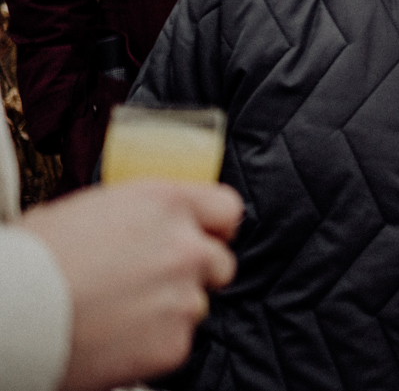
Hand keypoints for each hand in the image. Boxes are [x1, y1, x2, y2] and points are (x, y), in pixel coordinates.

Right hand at [20, 180, 242, 390]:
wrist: (11, 314)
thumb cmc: (33, 259)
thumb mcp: (90, 210)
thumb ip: (139, 216)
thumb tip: (148, 224)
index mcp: (165, 204)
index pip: (226, 209)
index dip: (214, 227)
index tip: (204, 237)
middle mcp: (185, 247)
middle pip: (219, 261)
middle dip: (192, 273)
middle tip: (151, 284)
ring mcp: (183, 297)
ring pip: (195, 305)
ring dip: (169, 310)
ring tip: (118, 314)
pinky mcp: (173, 343)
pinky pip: (176, 342)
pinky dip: (151, 345)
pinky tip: (113, 339)